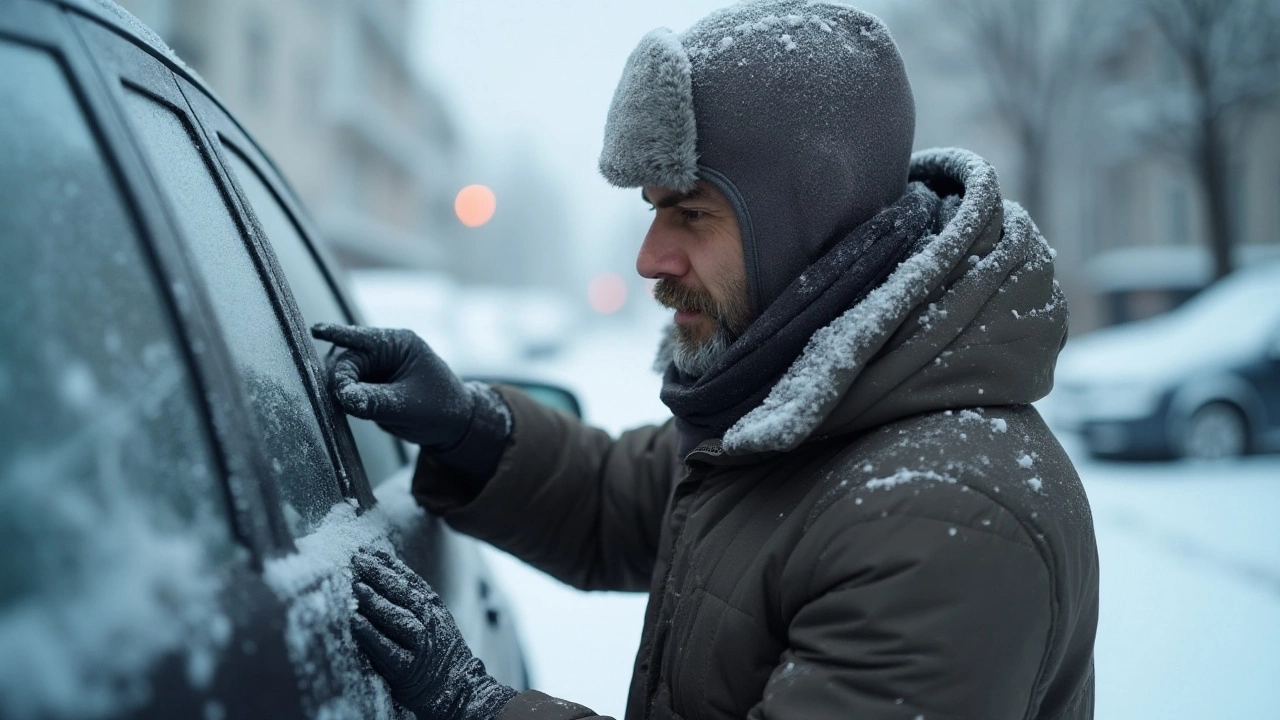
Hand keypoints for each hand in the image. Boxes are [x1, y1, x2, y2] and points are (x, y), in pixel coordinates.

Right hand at [311, 324, 472, 449]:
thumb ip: (374, 401)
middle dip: (340, 377)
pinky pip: (349, 387)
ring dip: (340, 388)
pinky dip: (344, 397)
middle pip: (347, 359)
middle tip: (342, 399)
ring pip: (344, 374)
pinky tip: (344, 407)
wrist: (454, 426)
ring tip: (345, 404)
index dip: (336, 333)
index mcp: (399, 344)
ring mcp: (376, 367)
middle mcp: (385, 351)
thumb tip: (344, 397)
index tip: (316, 330)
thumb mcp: (408, 406)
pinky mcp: (370, 385)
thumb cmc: (440, 409)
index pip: (362, 337)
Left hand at [350, 549, 516, 719]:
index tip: (368, 549)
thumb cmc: (440, 650)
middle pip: (402, 593)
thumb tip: (384, 572)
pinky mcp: (407, 668)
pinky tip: (355, 622)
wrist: (458, 686)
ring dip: (376, 600)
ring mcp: (420, 644)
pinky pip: (386, 649)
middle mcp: (429, 621)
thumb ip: (414, 599)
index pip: (409, 579)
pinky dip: (371, 635)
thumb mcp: (434, 618)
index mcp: (433, 606)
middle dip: (379, 574)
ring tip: (356, 586)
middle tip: (357, 558)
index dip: (389, 563)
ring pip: (397, 617)